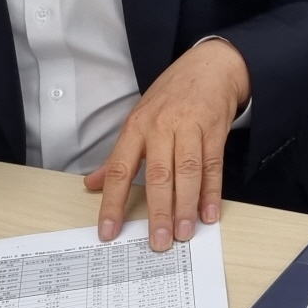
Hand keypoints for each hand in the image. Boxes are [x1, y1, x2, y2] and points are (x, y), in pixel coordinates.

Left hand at [85, 38, 250, 248]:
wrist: (209, 65)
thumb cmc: (170, 96)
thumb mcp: (138, 118)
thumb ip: (117, 156)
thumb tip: (91, 184)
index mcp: (137, 127)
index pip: (119, 169)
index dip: (112, 203)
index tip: (108, 232)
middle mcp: (162, 127)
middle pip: (158, 174)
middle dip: (158, 211)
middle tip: (157, 242)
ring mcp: (190, 127)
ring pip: (187, 172)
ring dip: (185, 206)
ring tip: (183, 234)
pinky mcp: (215, 130)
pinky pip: (213, 166)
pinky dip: (211, 192)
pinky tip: (208, 214)